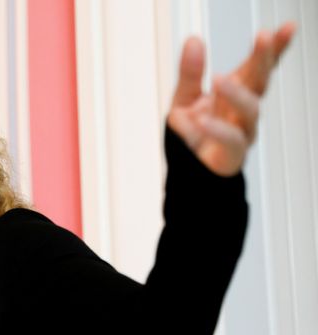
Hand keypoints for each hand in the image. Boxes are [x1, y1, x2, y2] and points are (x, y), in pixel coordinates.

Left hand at [167, 22, 296, 175]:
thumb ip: (190, 72)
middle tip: (264, 38)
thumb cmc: (194, 133)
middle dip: (263, 59)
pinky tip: (202, 121)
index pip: (257, 67)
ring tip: (220, 79)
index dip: (273, 49)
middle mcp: (243, 109)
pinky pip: (230, 140)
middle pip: (259, 82)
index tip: (285, 29)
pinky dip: (216, 130)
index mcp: (236, 91)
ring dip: (237, 93)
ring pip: (250, 110)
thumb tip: (193, 41)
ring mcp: (241, 131)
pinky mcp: (231, 154)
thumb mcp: (185, 97)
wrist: (189, 171)